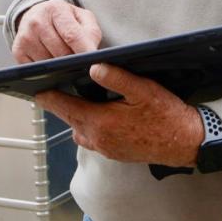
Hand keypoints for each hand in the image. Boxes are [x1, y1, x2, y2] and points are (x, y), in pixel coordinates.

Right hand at [12, 0, 102, 62]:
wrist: (38, 14)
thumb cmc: (64, 19)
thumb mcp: (82, 18)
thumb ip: (91, 33)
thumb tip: (91, 54)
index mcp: (56, 9)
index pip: (72, 35)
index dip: (84, 52)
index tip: (94, 64)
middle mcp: (37, 21)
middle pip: (61, 52)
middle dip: (73, 61)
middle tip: (80, 62)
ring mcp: (25, 37)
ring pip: (49, 64)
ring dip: (60, 67)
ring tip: (65, 59)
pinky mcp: (18, 51)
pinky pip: (36, 70)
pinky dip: (46, 71)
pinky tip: (51, 62)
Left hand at [36, 64, 204, 166]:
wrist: (185, 142)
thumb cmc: (166, 115)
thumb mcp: (143, 89)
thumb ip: (117, 77)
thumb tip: (93, 67)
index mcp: (101, 122)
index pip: (66, 107)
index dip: (50, 97)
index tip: (37, 89)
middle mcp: (98, 139)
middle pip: (69, 118)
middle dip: (59, 104)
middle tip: (49, 91)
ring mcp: (106, 148)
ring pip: (79, 129)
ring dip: (74, 115)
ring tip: (73, 98)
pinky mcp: (114, 153)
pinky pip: (91, 138)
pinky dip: (87, 125)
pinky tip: (96, 114)